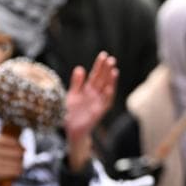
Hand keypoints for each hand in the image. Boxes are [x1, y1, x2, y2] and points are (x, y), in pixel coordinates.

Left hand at [64, 52, 117, 169]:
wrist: (71, 130)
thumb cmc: (71, 112)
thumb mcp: (72, 95)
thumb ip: (76, 82)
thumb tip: (80, 68)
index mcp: (88, 89)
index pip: (96, 75)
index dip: (99, 65)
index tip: (103, 55)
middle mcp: (95, 94)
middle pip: (103, 80)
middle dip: (107, 70)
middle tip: (111, 59)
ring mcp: (98, 102)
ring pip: (106, 89)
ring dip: (111, 80)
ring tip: (114, 70)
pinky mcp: (99, 112)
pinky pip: (105, 103)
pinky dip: (108, 95)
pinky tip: (109, 88)